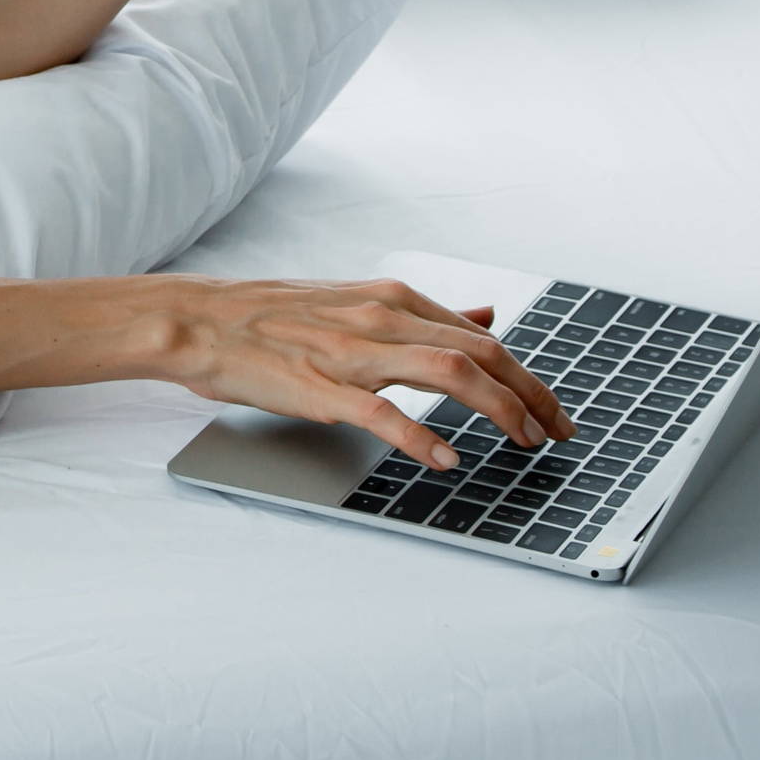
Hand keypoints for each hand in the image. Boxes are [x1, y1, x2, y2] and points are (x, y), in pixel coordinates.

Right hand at [149, 274, 572, 467]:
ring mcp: (353, 352)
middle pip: (482, 353)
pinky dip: (423, 437)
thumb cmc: (272, 317)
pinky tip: (446, 460)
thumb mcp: (357, 303)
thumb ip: (424, 315)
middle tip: (559, 433)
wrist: (200, 319)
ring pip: (450, 372)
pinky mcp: (322, 386)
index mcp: (391, 298)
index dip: (527, 376)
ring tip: (523, 443)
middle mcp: (381, 317)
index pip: (482, 336)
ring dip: (499, 410)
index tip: (552, 410)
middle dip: (532, 396)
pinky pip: (383, 413)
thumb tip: (487, 315)